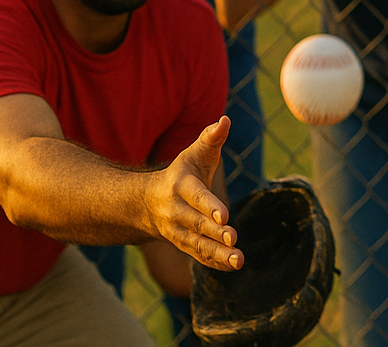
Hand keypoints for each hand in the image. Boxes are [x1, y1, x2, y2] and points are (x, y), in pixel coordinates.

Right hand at [146, 117, 241, 271]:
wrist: (149, 202)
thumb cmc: (182, 172)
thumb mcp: (194, 153)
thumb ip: (211, 139)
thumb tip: (226, 120)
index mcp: (180, 186)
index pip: (196, 197)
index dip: (210, 206)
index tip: (225, 215)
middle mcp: (176, 212)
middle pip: (196, 224)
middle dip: (215, 232)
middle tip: (233, 238)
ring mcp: (177, 231)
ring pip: (197, 245)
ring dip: (217, 254)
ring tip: (239, 260)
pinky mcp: (183, 244)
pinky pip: (198, 255)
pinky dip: (214, 262)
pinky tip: (232, 266)